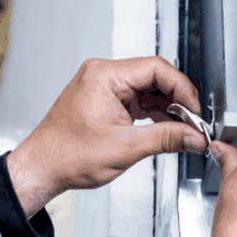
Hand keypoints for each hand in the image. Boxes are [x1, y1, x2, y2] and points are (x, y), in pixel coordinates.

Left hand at [6, 57, 209, 217]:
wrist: (42, 168)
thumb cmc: (66, 156)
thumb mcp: (125, 148)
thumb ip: (165, 139)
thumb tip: (193, 136)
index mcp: (103, 76)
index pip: (156, 69)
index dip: (182, 89)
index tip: (195, 111)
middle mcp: (102, 75)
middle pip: (154, 77)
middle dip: (177, 100)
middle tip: (194, 123)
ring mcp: (104, 87)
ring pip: (148, 90)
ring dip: (167, 109)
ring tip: (184, 129)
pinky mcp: (105, 101)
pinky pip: (137, 101)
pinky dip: (154, 114)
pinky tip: (167, 129)